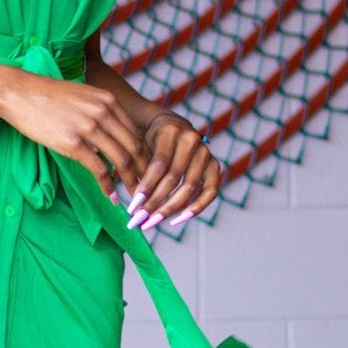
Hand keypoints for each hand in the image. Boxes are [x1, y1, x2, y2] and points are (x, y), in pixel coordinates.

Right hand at [0, 75, 147, 199]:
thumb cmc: (47, 96)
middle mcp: (104, 113)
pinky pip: (99, 169)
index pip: (137, 133)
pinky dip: (108, 186)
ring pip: (122, 160)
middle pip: (136, 148)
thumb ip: (100, 112)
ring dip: (130, 182)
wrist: (19, 93)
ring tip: (134, 197)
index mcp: (108, 101)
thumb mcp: (82, 96)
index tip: (146, 172)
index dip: (145, 156)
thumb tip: (109, 135)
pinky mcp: (73, 143)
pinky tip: (111, 196)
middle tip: (147, 189)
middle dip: (144, 172)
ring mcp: (89, 128)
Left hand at [126, 109, 222, 228]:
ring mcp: (205, 153)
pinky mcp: (214, 165)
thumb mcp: (141, 146)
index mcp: (171, 131)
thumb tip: (134, 206)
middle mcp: (192, 140)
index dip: (147, 187)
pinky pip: (210, 192)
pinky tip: (176, 221)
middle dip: (154, 202)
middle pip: (174, 179)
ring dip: (169, 209)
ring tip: (152, 222)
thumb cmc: (150, 140)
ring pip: (189, 188)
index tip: (133, 207)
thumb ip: (138, 169)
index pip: (159, 165)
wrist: (172, 125)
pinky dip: (195, 209)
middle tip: (139, 220)